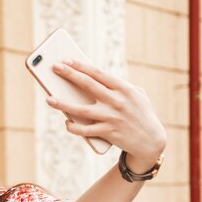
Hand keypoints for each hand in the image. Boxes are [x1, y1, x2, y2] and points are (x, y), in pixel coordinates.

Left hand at [48, 59, 166, 172]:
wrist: (151, 141)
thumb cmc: (141, 114)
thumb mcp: (137, 95)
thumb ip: (119, 87)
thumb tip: (93, 79)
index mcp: (124, 88)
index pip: (98, 73)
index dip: (80, 66)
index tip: (66, 60)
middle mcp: (117, 101)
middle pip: (88, 85)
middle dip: (70, 74)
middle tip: (54, 67)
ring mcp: (112, 117)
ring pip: (82, 109)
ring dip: (63, 104)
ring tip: (50, 99)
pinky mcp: (108, 132)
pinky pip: (86, 130)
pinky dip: (74, 127)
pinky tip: (66, 123)